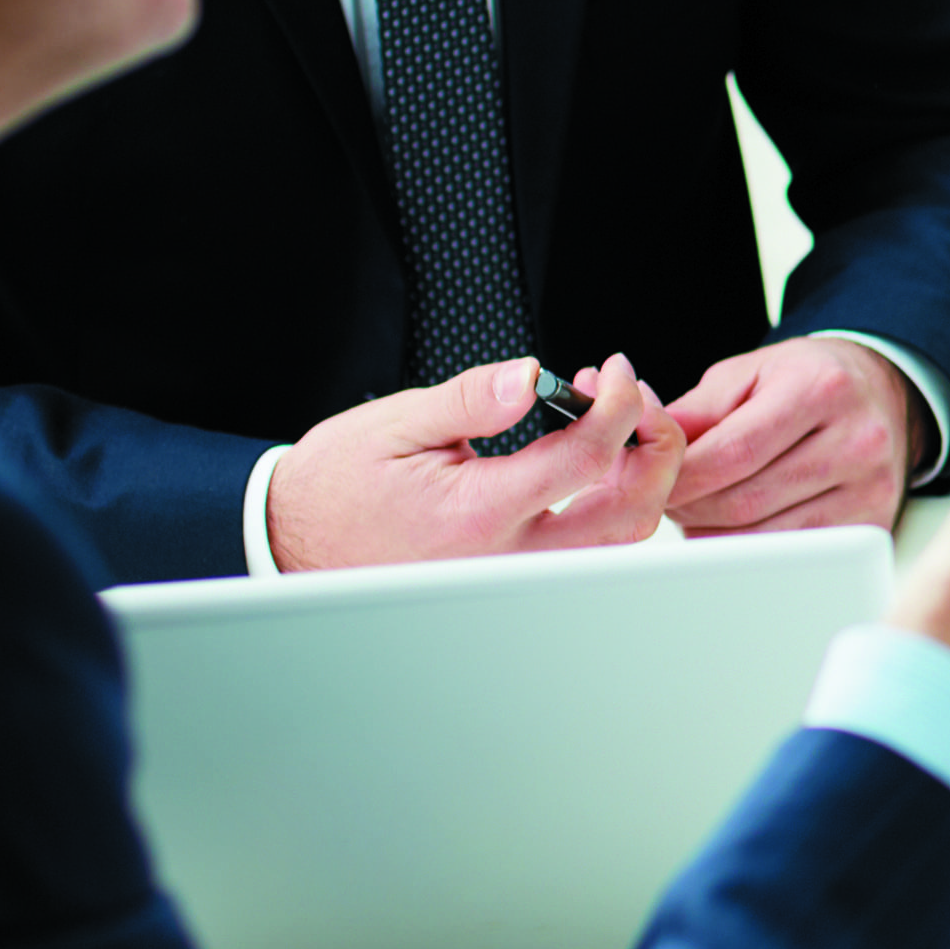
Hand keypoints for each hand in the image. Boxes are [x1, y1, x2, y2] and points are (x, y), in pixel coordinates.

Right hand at [265, 354, 684, 569]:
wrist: (295, 539)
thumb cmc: (338, 483)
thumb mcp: (397, 423)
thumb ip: (471, 398)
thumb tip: (531, 375)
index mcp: (480, 512)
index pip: (588, 456)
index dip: (618, 403)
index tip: (612, 370)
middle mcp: (508, 555)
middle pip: (631, 512)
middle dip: (654, 445)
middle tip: (631, 394)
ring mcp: (516, 574)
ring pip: (619, 540)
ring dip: (639, 477)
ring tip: (613, 419)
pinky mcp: (515, 578)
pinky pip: (589, 550)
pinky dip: (612, 502)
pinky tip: (592, 459)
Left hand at [671, 336, 924, 535]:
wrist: (882, 393)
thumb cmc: (808, 380)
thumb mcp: (750, 373)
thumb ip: (696, 409)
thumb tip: (644, 442)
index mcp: (821, 389)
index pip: (734, 452)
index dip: (683, 477)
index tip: (657, 483)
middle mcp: (856, 439)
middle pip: (746, 501)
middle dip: (692, 509)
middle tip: (672, 500)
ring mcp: (870, 487)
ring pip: (765, 537)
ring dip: (716, 534)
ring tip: (701, 511)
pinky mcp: (874, 523)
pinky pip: (793, 554)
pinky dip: (750, 548)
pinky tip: (737, 527)